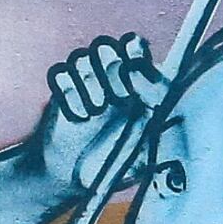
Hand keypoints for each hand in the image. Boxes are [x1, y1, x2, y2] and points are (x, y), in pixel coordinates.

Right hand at [27, 33, 171, 191]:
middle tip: (115, 96)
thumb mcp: (148, 147)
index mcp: (138, 83)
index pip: (135, 48)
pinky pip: (60, 73)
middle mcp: (112, 77)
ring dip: (87, 84)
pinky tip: (76, 117)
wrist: (79, 177)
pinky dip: (67, 93)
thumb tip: (163, 95)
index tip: (134, 73)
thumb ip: (157, 124)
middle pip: (105, 46)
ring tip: (94, 113)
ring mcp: (85, 82)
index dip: (134, 55)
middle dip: (108, 69)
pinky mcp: (61, 91)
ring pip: (82, 57)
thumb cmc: (120, 163)